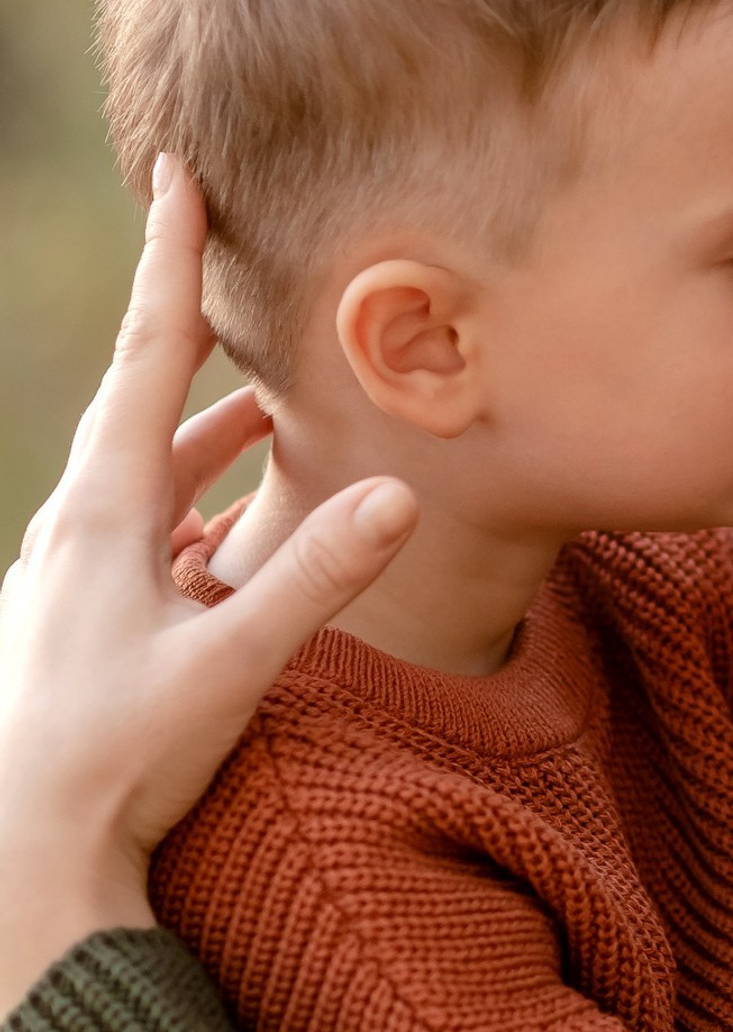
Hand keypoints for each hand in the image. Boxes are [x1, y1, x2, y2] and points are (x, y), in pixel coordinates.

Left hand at [0, 157, 418, 1019]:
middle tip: (227, 272)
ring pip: (146, 476)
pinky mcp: (86, 620)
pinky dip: (195, 512)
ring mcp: (75, 577)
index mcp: (103, 515)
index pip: (145, 360)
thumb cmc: (114, 757)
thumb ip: (315, 576)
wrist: (21, 854)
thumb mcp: (230, 664)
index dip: (169, 267)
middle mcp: (80, 531)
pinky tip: (229, 539)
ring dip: (205, 438)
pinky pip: (147, 538)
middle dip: (192, 338)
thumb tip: (397, 493)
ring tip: (266, 416)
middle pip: (143, 405)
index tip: (175, 177)